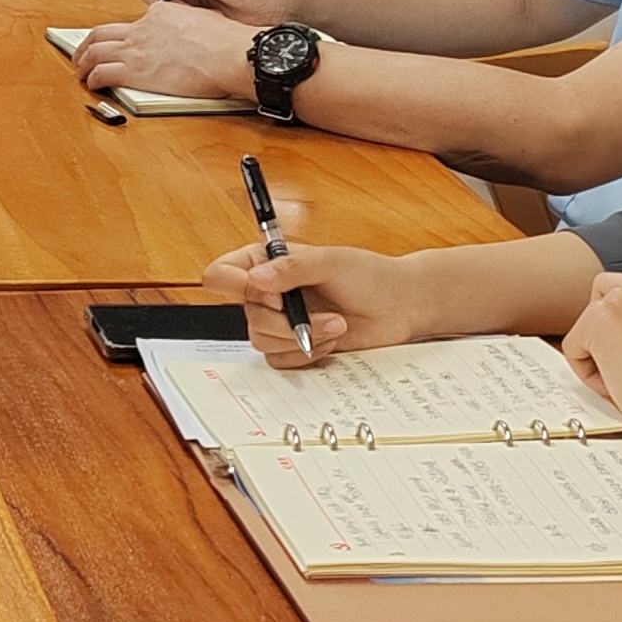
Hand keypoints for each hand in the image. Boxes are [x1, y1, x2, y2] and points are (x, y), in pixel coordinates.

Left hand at [68, 0, 260, 102]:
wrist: (229, 55)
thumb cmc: (225, 42)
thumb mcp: (202, 20)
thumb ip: (187, 24)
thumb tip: (189, 33)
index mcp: (160, 14)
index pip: (132, 23)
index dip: (123, 36)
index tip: (122, 46)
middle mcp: (142, 28)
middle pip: (101, 33)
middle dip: (86, 44)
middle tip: (82, 54)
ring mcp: (136, 49)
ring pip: (94, 51)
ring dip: (82, 62)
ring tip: (80, 72)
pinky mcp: (135, 71)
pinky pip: (102, 73)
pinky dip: (92, 79)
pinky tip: (92, 85)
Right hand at [200, 240, 426, 366]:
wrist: (399, 308)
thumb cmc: (368, 275)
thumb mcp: (331, 262)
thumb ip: (292, 268)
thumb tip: (256, 279)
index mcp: (266, 262)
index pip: (222, 273)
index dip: (235, 286)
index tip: (270, 293)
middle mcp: (267, 293)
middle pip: (246, 315)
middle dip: (285, 319)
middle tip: (316, 313)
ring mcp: (280, 321)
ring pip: (262, 340)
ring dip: (302, 337)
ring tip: (334, 324)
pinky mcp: (293, 347)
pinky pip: (280, 360)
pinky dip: (307, 353)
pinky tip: (330, 340)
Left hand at [559, 273, 621, 431]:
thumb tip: (619, 331)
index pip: (619, 294)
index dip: (617, 327)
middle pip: (596, 300)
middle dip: (600, 332)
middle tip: (620, 361)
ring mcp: (618, 300)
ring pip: (583, 328)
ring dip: (596, 356)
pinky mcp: (597, 319)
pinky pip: (571, 347)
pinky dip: (586, 372)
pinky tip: (616, 381)